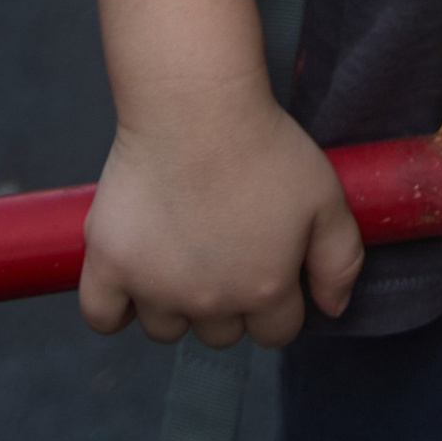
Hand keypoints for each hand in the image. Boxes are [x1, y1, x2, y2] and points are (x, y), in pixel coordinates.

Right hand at [78, 80, 362, 351]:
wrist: (195, 107)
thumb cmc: (264, 144)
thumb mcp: (326, 196)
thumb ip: (340, 260)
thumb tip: (333, 309)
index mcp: (264, 290)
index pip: (276, 332)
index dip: (276, 300)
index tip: (266, 261)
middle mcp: (210, 303)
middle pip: (221, 333)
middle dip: (226, 301)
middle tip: (221, 245)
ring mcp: (155, 288)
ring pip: (166, 327)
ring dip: (173, 302)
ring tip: (178, 249)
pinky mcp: (109, 265)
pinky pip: (101, 316)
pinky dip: (113, 308)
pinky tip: (129, 281)